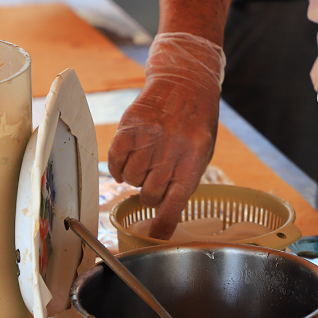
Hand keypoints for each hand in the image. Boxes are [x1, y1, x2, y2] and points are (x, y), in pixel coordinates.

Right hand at [108, 33, 225, 238]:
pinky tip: (128, 160)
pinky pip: (115, 162)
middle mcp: (171, 149)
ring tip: (146, 162)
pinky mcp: (129, 127)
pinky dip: (119, 167)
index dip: (163, 224)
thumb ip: (185, 178)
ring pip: (131, 180)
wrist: (185, 82)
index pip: (175, 201)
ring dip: (136, 178)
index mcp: (194, 158)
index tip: (155, 236)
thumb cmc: (196, 121)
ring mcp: (148, 137)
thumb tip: (166, 212)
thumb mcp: (203, 151)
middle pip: (150, 194)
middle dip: (151, 194)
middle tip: (155, 180)